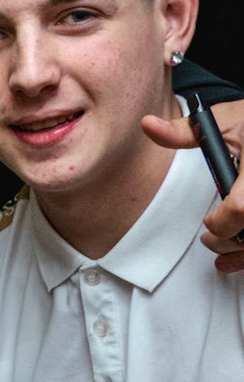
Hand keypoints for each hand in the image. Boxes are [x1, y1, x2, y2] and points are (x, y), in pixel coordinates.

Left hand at [142, 98, 243, 269]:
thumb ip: (184, 131)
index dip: (222, 222)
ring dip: (242, 254)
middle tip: (209, 240)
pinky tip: (237, 259)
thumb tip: (148, 125)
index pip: (241, 208)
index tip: (209, 222)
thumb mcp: (221, 122)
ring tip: (222, 254)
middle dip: (228, 242)